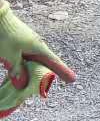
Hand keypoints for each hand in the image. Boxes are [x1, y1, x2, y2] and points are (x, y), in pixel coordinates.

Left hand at [0, 0, 75, 118]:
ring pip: (33, 60)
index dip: (63, 71)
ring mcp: (27, 43)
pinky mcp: (19, 42)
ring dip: (33, 70)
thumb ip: (17, 70)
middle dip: (47, 73)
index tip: (72, 79)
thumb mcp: (11, 56)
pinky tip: (19, 70)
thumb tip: (22, 84)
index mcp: (38, 48)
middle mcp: (36, 45)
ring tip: (31, 80)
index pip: (54, 62)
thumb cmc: (6, 35)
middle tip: (50, 84)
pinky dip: (24, 65)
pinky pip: (25, 57)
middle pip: (44, 63)